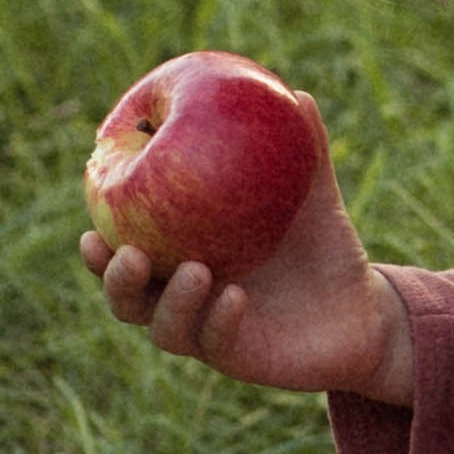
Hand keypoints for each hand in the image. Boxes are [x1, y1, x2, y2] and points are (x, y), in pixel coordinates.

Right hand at [78, 95, 414, 405]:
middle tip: (126, 252)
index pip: (127, 250)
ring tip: (196, 269)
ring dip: (171, 301)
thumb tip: (298, 96)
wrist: (362, 311)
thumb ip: (304, 154)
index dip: (101, 242)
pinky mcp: (238, 357)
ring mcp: (208, 331)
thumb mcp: (313, 198)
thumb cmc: (322, 247)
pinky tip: (234, 297)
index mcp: (183, 255)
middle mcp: (185, 298)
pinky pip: (217, 343)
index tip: (91, 219)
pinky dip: (218, 320)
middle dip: (115, 279)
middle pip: (128, 299)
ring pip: (165, 329)